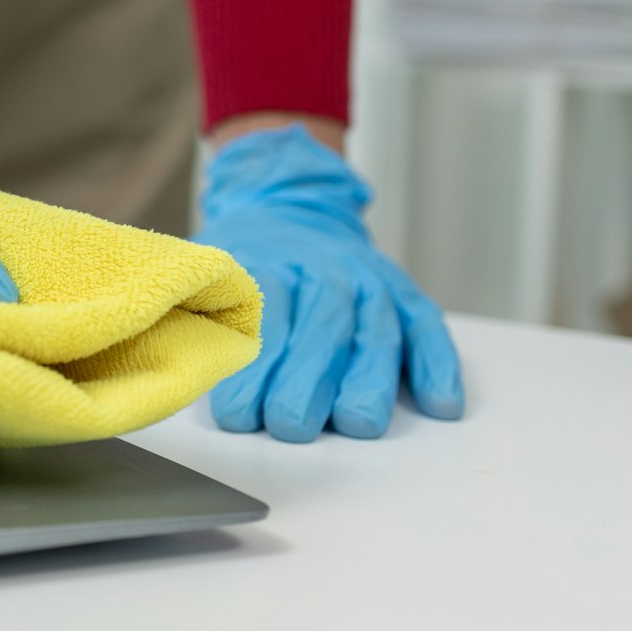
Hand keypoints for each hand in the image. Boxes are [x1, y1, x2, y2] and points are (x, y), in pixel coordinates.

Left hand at [193, 124, 463, 440]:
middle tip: (291, 425)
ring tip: (358, 423)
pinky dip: (438, 364)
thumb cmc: (243, 261)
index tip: (237, 413)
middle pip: (322, 327)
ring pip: (375, 331)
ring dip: (370, 380)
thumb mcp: (211, 272)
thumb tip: (191, 373)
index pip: (264, 317)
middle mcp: (326, 271)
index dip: (253, 367)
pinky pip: (427, 327)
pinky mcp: (403, 293)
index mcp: (270, 263)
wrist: (286, 205)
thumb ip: (207, 317)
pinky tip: (440, 405)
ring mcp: (369, 281)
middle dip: (308, 380)